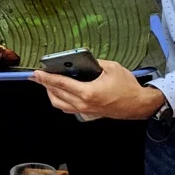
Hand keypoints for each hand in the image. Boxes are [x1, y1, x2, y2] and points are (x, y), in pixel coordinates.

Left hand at [31, 60, 166, 119]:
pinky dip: (60, 99)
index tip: (36, 73)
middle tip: (36, 76)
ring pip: (59, 103)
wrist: (138, 105)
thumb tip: (80, 60)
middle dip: (44, 84)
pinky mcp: (87, 113)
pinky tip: (59, 91)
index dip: (46, 78)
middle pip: (56, 94)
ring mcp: (84, 111)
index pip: (61, 84)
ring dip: (51, 93)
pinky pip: (67, 108)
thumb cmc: (127, 87)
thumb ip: (93, 63)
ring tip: (46, 82)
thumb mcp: (111, 68)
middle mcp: (83, 104)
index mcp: (88, 92)